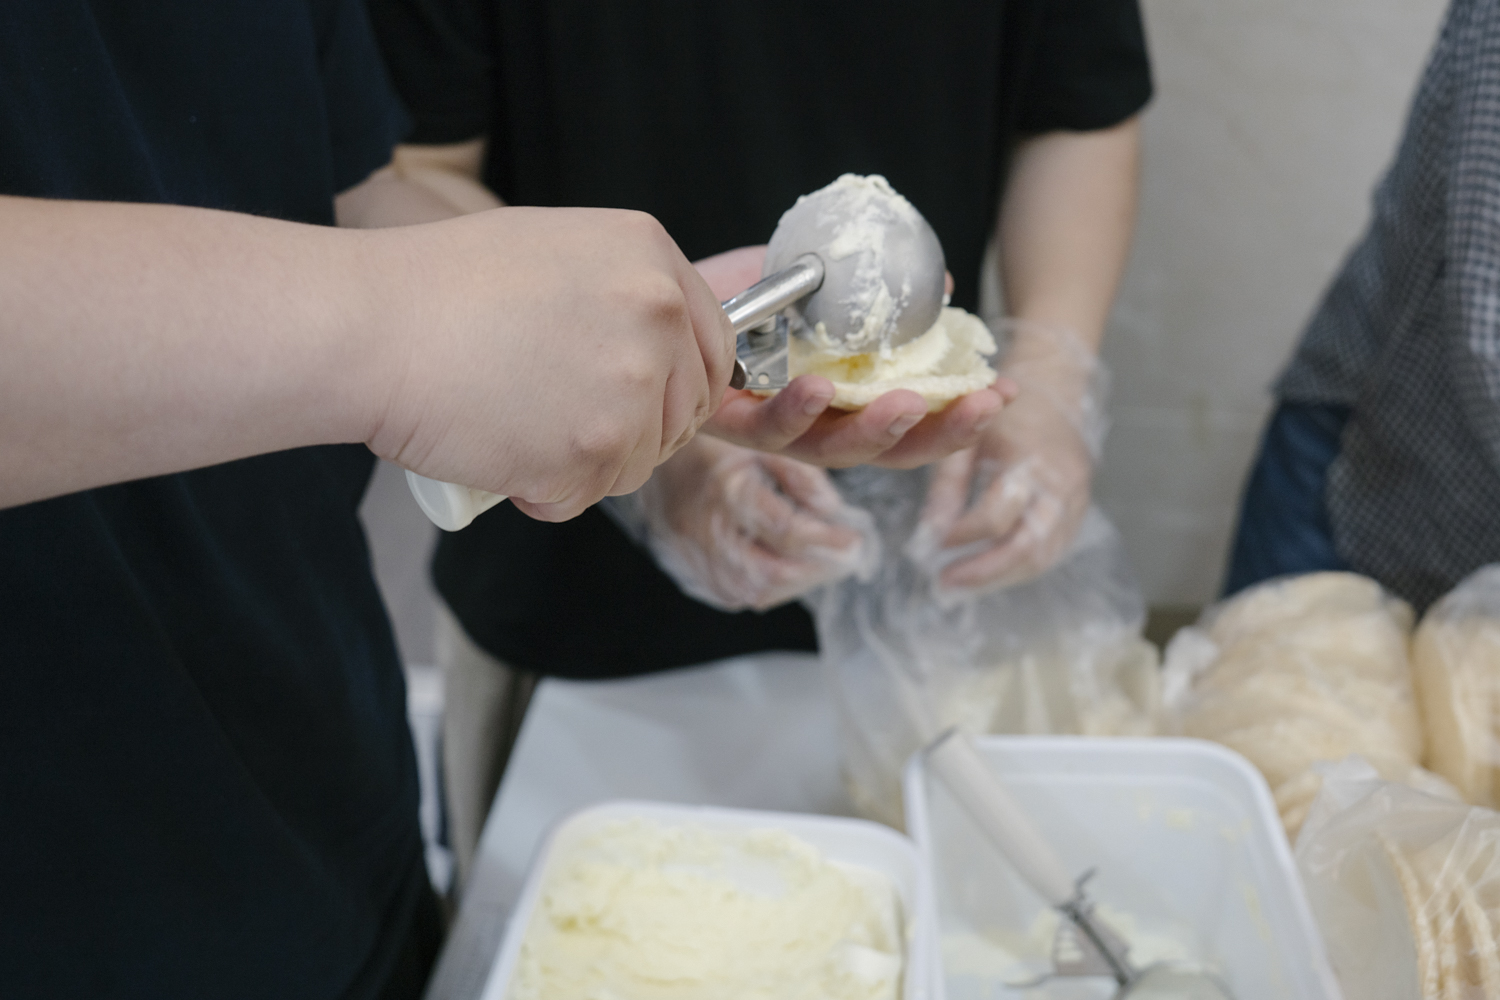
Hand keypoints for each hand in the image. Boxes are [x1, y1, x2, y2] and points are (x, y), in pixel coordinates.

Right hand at [363, 206, 735, 521]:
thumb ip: (623, 294)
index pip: (714, 345)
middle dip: (635, 432)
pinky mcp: (596, 449)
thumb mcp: (556, 254)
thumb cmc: (438, 290)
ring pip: (639, 462)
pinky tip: (500, 455)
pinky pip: (587, 497)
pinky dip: (545, 494)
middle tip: (564, 424)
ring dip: (586, 466)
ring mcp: (632, 385)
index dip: (681, 386)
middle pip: (684, 412)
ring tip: (517, 428)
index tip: (649, 404)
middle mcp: (657, 315)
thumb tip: (659, 351)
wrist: (370, 327)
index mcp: (651, 257)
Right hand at [620, 434, 875, 611]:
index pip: (786, 531)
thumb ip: (797, 472)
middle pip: (767, 574)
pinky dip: (763, 588)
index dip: (827, 540)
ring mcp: (690, 551)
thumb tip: (832, 511)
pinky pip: (729, 593)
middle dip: (815, 572)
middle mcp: (704, 527)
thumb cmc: (711, 436)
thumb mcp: (758, 436)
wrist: (648, 443)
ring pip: (749, 592)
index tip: (853, 537)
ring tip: (819, 566)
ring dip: (792, 585)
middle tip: (843, 559)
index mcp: (725, 488)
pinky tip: (785, 572)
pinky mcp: (684, 563)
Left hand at [691, 246, 1010, 469]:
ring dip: (873, 430)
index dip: (959, 415)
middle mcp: (811, 425)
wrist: (660, 291)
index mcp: (842, 400)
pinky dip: (792, 409)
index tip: (1005, 391)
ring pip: (828, 449)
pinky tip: (816, 387)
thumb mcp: (815, 283)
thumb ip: (874, 291)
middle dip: (939, 433)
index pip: (911, 422)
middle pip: (883, 450)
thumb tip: (945, 289)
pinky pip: (762, 427)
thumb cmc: (741, 295)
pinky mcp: (721, 422)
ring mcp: (767, 429)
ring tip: (909, 401)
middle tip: (983, 406)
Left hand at [913, 322, 1104, 590]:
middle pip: (1027, 544)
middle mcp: (1058, 482)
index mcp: (1027, 458)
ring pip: (1043, 555)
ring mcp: (1075, 498)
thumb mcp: (968, 438)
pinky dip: (1020, 568)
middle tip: (944, 584)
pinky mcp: (1080, 509)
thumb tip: (927, 535)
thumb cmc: (1002, 412)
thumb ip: (947, 486)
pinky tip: (989, 573)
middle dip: (984, 571)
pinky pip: (1053, 550)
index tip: (931, 544)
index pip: (995, 514)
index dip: (961, 534)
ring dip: (1001, 577)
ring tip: (961, 585)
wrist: (1054, 390)